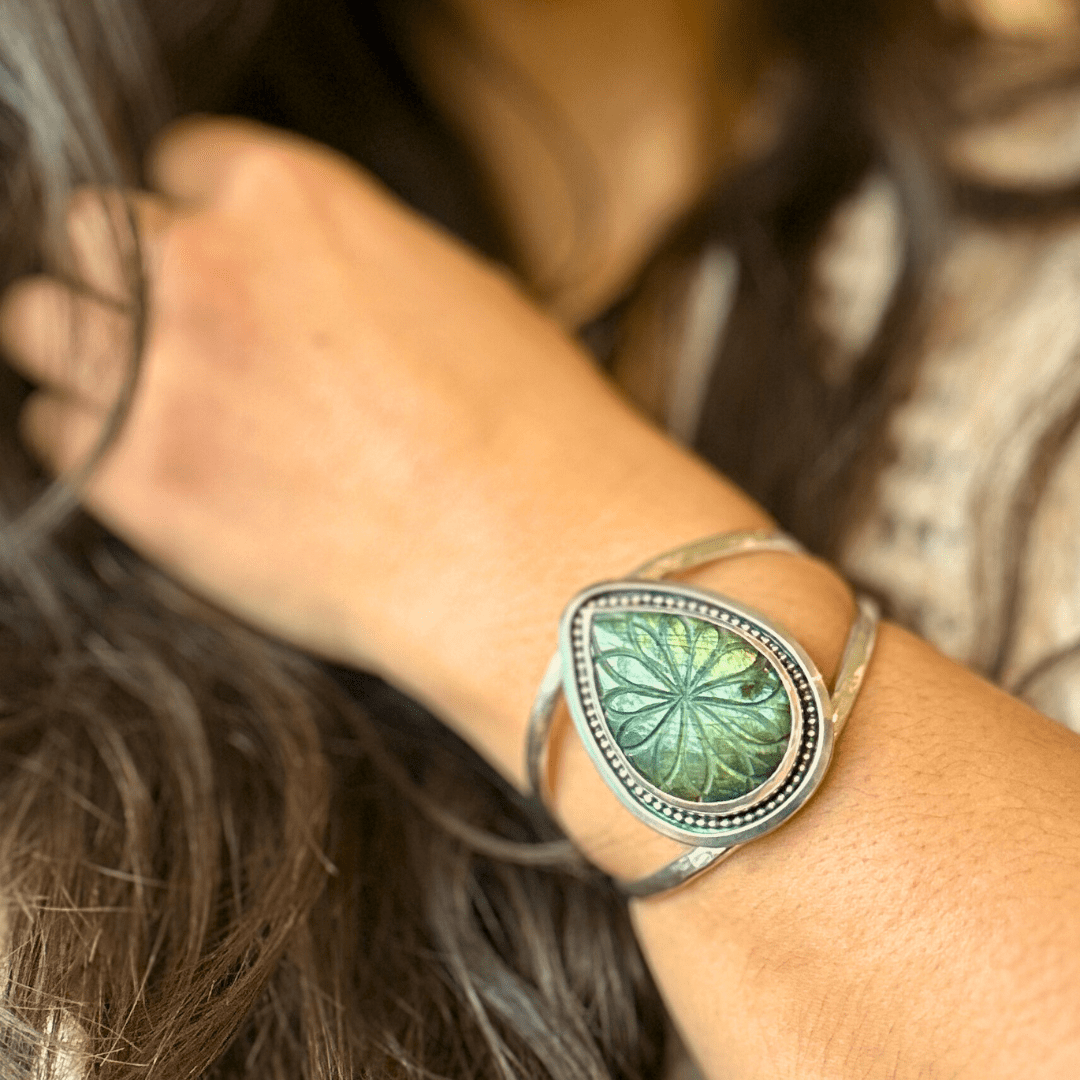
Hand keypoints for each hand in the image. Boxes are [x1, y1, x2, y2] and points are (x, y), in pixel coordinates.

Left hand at [0, 117, 763, 778]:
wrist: (530, 551)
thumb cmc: (526, 432)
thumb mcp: (452, 294)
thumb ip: (347, 265)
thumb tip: (311, 287)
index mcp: (293, 200)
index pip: (184, 162)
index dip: (205, 220)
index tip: (220, 263)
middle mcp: (204, 267)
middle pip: (93, 233)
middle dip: (133, 279)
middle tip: (182, 334)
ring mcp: (159, 373)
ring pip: (41, 323)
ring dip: (88, 351)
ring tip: (154, 396)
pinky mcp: (138, 481)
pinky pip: (54, 434)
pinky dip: (91, 442)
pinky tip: (160, 464)